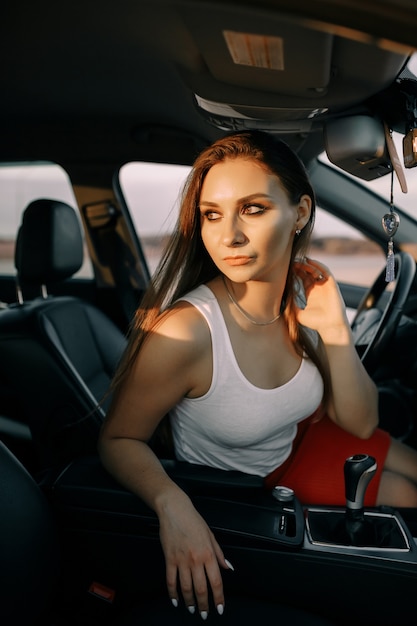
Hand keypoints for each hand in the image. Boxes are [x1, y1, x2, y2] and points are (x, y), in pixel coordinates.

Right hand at [158, 493, 231, 618]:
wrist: (175, 510)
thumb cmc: (193, 520)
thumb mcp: (211, 535)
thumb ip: (220, 554)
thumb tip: (228, 568)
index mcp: (208, 554)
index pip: (216, 582)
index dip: (219, 598)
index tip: (219, 608)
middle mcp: (196, 560)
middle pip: (201, 589)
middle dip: (204, 605)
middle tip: (204, 614)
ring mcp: (181, 560)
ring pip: (186, 588)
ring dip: (189, 601)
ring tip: (192, 609)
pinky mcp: (169, 559)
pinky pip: (171, 580)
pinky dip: (173, 593)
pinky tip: (175, 600)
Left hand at [293, 257, 349, 335]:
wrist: (329, 326)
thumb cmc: (315, 323)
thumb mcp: (298, 313)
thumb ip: (290, 305)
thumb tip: (280, 300)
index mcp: (310, 293)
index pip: (303, 278)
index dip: (296, 272)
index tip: (287, 268)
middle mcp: (318, 288)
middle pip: (309, 272)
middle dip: (301, 266)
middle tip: (292, 262)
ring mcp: (325, 286)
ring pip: (317, 270)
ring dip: (308, 264)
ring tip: (299, 261)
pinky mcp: (332, 285)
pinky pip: (326, 272)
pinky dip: (319, 265)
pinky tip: (310, 262)